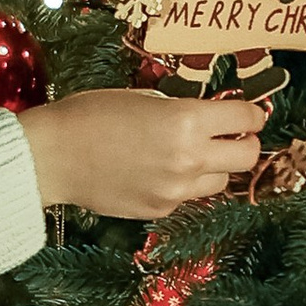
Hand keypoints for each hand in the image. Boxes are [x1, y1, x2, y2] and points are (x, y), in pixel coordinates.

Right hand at [23, 86, 269, 222]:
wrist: (52, 156)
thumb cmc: (89, 115)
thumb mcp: (141, 96)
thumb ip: (179, 108)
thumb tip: (205, 115)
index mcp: (187, 120)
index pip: (246, 118)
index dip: (252, 113)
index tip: (249, 113)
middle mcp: (190, 158)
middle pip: (247, 156)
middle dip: (244, 143)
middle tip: (231, 136)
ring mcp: (177, 189)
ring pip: (221, 181)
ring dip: (214, 167)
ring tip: (188, 156)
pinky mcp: (160, 210)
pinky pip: (188, 197)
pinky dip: (182, 185)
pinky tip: (155, 172)